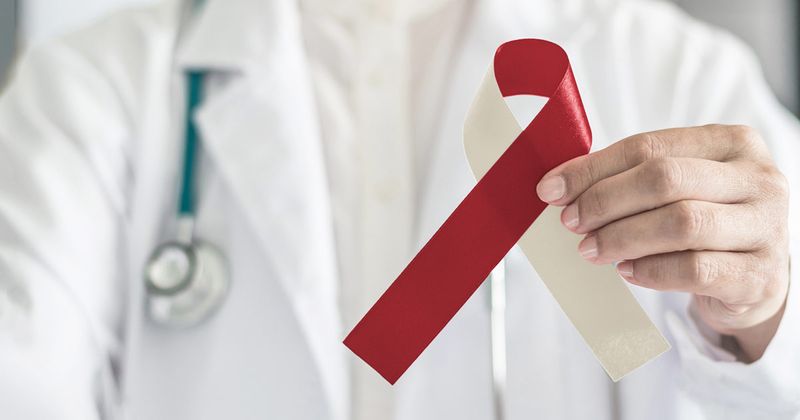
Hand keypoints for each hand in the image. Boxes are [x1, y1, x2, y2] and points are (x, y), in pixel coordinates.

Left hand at [536, 125, 789, 361]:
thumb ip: (628, 177)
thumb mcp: (678, 188)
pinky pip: (695, 269)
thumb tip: (559, 185)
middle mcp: (757, 178)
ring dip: (622, 237)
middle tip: (571, 222)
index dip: (593, 168)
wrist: (755, 277)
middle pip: (665, 180)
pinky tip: (626, 271)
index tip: (551, 189)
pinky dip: (651, 271)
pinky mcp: (758, 275)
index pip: (649, 147)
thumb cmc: (705, 220)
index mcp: (732, 142)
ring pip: (681, 224)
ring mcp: (765, 227)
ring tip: (591, 249)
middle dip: (605, 201)